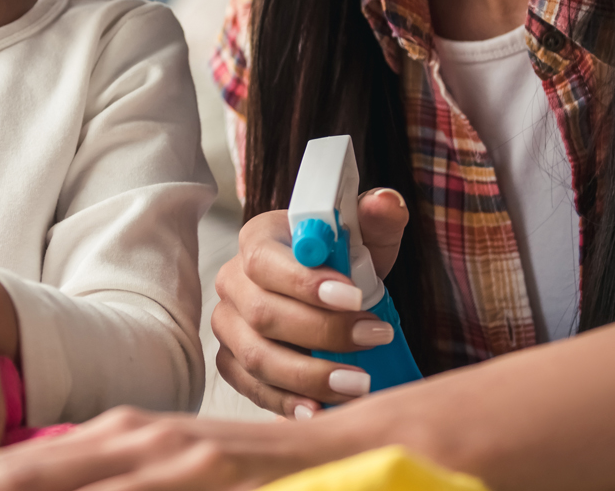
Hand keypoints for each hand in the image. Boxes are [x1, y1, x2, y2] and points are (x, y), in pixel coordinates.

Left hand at [0, 406, 350, 490]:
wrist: (349, 450)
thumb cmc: (248, 475)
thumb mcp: (168, 471)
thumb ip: (109, 480)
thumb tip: (37, 481)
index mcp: (114, 440)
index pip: (15, 469)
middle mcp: (130, 441)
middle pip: (21, 475)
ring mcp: (166, 459)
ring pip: (62, 485)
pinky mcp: (202, 474)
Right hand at [212, 190, 407, 417]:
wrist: (329, 294)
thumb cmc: (344, 260)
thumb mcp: (366, 234)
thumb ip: (377, 216)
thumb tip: (385, 203)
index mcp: (257, 240)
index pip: (266, 260)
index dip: (305, 282)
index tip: (356, 298)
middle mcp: (233, 281)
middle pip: (264, 314)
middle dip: (323, 333)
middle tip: (377, 339)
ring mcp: (228, 325)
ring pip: (257, 357)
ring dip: (309, 376)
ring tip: (359, 384)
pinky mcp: (233, 362)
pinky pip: (251, 388)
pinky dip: (285, 403)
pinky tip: (320, 411)